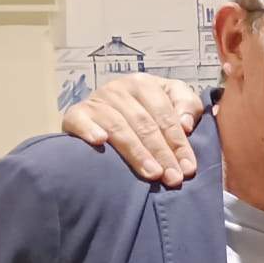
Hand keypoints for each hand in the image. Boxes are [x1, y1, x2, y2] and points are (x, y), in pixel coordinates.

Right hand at [62, 75, 205, 185]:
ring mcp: (96, 100)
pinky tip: (99, 141)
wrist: (105, 111)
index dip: (179, 143)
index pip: (166, 116)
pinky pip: (80, 120)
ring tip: (152, 174)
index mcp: (144, 84)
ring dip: (136, 152)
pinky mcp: (75, 113)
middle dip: (162, 153)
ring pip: (118, 127)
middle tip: (173, 178)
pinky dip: (89, 129)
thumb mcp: (173, 101)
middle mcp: (118, 88)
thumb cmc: (147, 110)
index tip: (188, 169)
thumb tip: (186, 125)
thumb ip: (187, 106)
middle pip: (144, 124)